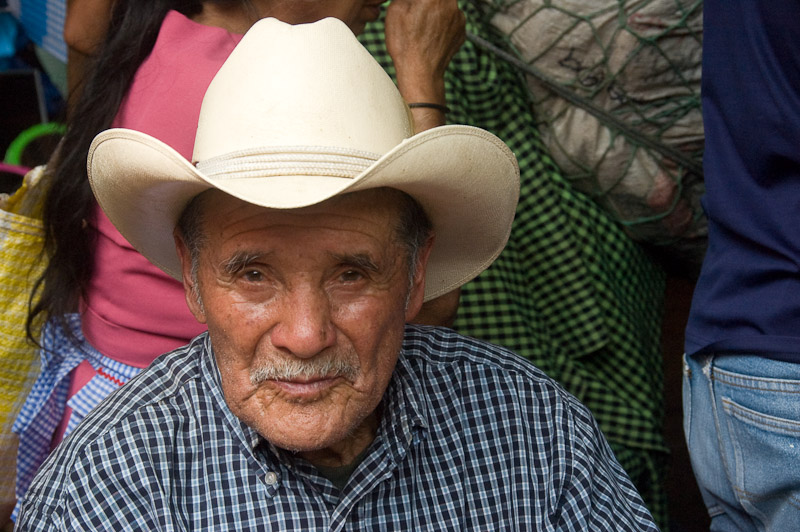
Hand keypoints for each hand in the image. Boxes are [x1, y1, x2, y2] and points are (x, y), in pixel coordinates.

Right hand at [385, 0, 465, 129]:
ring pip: (446, 7)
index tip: (413, 6)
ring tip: (422, 28)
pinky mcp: (462, 32)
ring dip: (435, 12)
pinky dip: (442, 25)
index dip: (417, 1)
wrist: (420, 74)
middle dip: (427, 3)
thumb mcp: (395, 10)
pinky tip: (430, 36)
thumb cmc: (406, 45)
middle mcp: (451, 4)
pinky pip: (451, 22)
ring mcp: (459, 19)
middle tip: (416, 13)